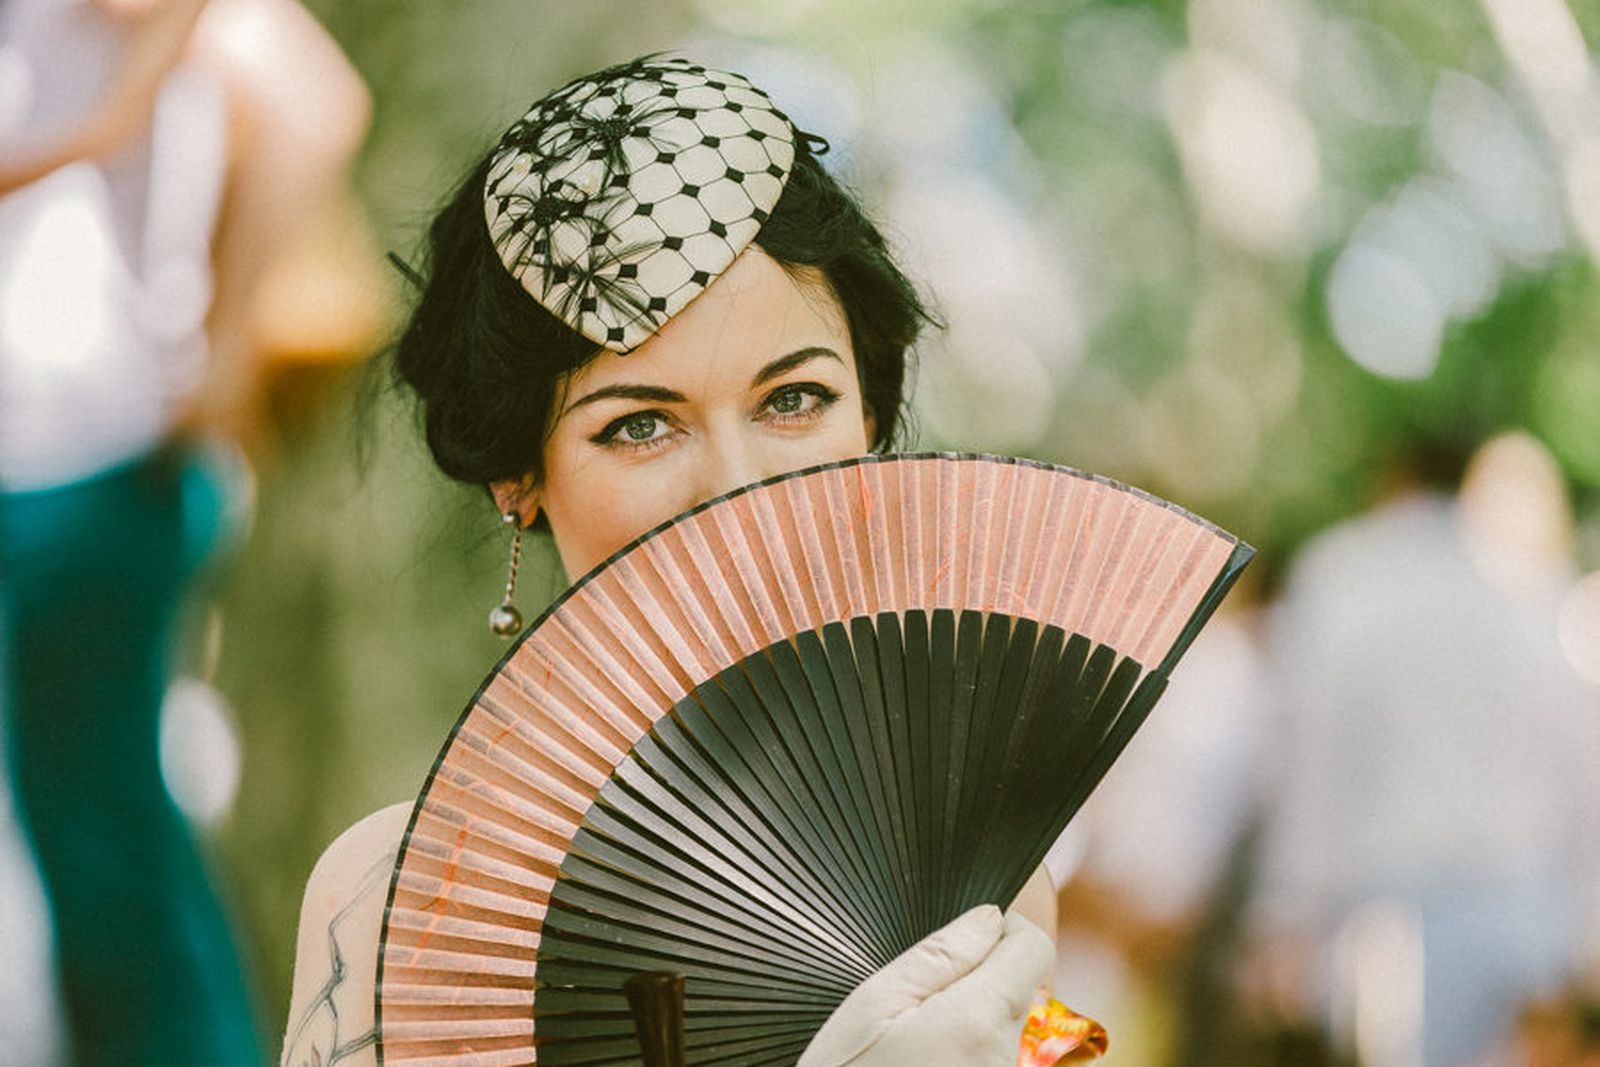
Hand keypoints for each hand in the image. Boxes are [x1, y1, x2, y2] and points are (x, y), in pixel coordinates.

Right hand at [798, 905, 1053, 1066]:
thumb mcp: (870, 1008)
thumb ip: (936, 956)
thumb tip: (988, 918)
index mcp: (980, 1021)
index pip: (1033, 946)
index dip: (998, 929)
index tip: (960, 937)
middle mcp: (1008, 1060)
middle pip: (1018, 989)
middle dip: (975, 980)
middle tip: (912, 1003)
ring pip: (1002, 1030)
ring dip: (967, 1024)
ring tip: (909, 1045)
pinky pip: (989, 1062)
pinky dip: (963, 1056)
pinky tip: (920, 1066)